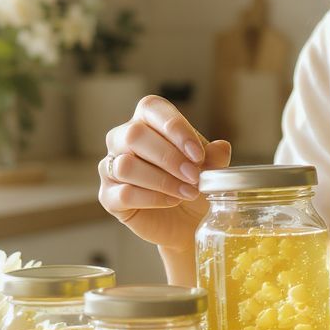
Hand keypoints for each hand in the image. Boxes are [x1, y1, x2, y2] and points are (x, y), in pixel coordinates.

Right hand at [98, 95, 230, 253]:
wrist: (187, 221)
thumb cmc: (193, 184)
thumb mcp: (210, 168)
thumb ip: (214, 157)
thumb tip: (221, 148)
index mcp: (147, 121)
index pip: (151, 108)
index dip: (175, 128)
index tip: (198, 154)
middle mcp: (122, 139)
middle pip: (135, 135)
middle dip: (169, 157)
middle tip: (194, 177)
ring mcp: (111, 167)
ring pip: (126, 165)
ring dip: (162, 180)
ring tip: (187, 192)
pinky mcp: (108, 196)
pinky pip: (124, 193)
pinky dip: (152, 198)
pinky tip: (172, 202)